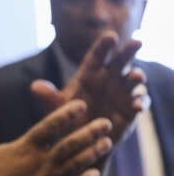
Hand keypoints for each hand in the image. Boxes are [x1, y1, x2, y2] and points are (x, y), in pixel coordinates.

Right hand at [0, 99, 111, 175]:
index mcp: (24, 150)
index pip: (48, 127)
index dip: (65, 114)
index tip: (81, 105)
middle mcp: (40, 165)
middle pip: (69, 146)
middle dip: (89, 133)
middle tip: (106, 123)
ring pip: (75, 166)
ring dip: (92, 154)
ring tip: (107, 143)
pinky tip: (96, 175)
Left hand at [32, 32, 146, 143]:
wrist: (79, 140)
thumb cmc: (68, 117)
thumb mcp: (57, 107)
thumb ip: (48, 96)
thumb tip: (34, 86)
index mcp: (90, 74)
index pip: (97, 55)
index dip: (103, 45)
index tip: (110, 35)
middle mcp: (108, 79)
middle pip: (121, 61)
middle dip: (128, 50)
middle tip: (136, 41)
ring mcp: (122, 93)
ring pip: (134, 80)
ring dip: (137, 77)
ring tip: (136, 77)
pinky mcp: (131, 109)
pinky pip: (140, 102)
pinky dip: (140, 102)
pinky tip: (137, 106)